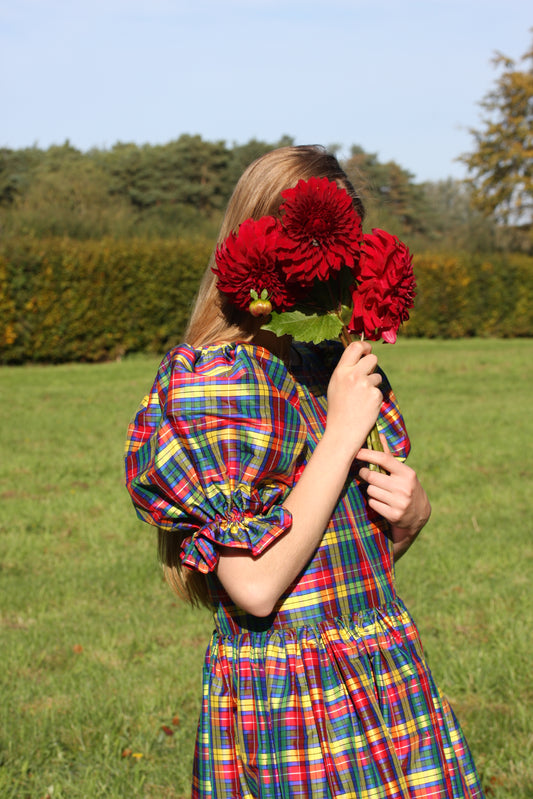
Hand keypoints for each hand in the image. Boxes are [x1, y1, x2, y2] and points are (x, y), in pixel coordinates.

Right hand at [325, 341, 383, 461]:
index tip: (367, 350)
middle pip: (372, 358)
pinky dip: (375, 398)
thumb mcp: (336, 385)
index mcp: (340, 371)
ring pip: (377, 376)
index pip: (355, 347)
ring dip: (373, 384)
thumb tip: (361, 355)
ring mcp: (365, 385)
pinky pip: (379, 390)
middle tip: (367, 376)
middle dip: (372, 365)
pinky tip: (365, 407)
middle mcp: (353, 375)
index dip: (365, 346)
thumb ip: (347, 370)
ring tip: (361, 399)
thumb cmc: (338, 409)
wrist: (342, 432)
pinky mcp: (375, 395)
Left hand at [357, 434, 430, 559]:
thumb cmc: (406, 487)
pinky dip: (374, 502)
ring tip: (380, 491)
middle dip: (366, 475)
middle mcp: (404, 487)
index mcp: (407, 473)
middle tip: (366, 474)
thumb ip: (388, 455)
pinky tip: (383, 502)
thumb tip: (379, 435)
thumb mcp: (402, 472)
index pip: (383, 459)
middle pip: (372, 477)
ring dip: (371, 490)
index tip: (356, 452)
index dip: (367, 454)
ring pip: (370, 490)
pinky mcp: (394, 515)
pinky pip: (372, 503)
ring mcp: (400, 502)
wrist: (418, 515)